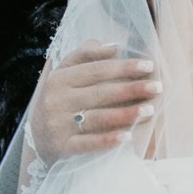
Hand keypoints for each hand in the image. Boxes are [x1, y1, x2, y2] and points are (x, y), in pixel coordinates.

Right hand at [29, 41, 157, 159]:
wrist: (35, 136)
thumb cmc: (60, 98)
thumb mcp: (65, 73)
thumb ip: (85, 55)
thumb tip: (113, 46)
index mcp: (60, 79)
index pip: (96, 70)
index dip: (123, 67)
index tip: (148, 65)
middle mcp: (58, 100)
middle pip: (100, 93)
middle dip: (131, 89)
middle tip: (157, 87)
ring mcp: (59, 125)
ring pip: (96, 118)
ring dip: (125, 114)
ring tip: (149, 110)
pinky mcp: (62, 147)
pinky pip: (87, 143)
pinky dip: (107, 140)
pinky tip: (127, 137)